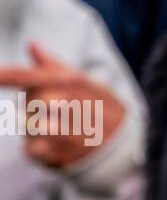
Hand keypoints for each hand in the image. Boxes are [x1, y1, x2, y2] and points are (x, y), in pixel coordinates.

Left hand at [0, 42, 125, 168]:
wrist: (122, 144)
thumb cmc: (97, 107)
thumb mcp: (84, 83)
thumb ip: (53, 66)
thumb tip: (32, 44)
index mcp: (74, 83)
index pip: (34, 77)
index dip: (8, 76)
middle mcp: (70, 105)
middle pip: (30, 101)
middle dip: (34, 104)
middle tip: (54, 108)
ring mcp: (64, 131)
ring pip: (28, 125)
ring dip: (35, 127)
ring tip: (58, 127)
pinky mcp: (57, 155)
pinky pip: (30, 148)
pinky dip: (38, 146)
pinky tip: (58, 144)